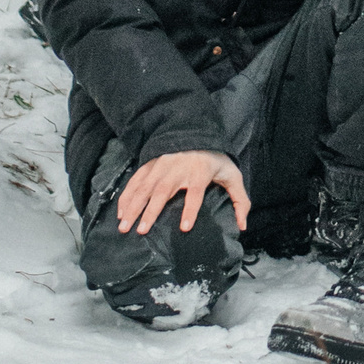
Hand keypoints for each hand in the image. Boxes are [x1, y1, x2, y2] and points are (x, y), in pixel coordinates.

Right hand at [116, 149, 249, 236]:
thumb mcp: (232, 175)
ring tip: (124, 226)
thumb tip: (242, 225)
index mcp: (201, 172)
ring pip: (145, 187)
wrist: (197, 132)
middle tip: (141, 231)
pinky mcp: (150, 164)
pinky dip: (126, 196)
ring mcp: (162, 165)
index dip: (191, 210)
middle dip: (151, 211)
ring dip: (133, 206)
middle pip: (164, 190)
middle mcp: (179, 169)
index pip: (196, 193)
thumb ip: (239, 200)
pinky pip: (135, 181)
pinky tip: (121, 212)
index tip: (185, 228)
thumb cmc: (215, 159)